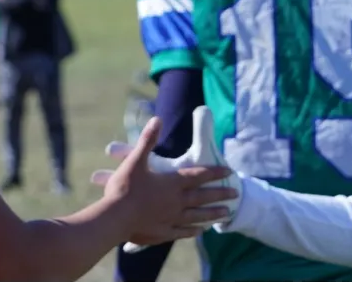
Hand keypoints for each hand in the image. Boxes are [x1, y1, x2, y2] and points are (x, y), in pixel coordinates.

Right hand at [90, 116, 236, 246]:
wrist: (114, 220)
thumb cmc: (124, 188)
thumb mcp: (135, 160)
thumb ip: (147, 140)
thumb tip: (157, 119)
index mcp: (172, 183)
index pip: (199, 175)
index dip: (215, 172)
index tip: (230, 171)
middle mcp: (176, 201)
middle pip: (203, 197)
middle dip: (221, 194)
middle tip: (236, 194)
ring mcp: (171, 219)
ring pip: (198, 216)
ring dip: (212, 213)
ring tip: (227, 213)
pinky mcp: (163, 233)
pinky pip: (183, 232)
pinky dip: (194, 230)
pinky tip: (200, 231)